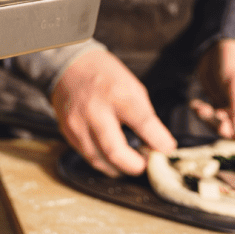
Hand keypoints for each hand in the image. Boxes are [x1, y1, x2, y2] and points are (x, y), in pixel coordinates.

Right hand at [50, 47, 176, 176]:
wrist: (68, 65)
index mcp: (116, 93)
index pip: (142, 124)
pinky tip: (113, 157)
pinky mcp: (67, 131)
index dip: (159, 142)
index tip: (167, 149)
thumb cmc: (104, 74)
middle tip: (146, 164)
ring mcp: (77, 123)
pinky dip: (103, 161)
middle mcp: (94, 110)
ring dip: (119, 168)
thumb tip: (157, 142)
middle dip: (136, 165)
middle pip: (116, 152)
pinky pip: (88, 155)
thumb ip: (144, 115)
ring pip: (99, 160)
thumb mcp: (132, 85)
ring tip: (131, 163)